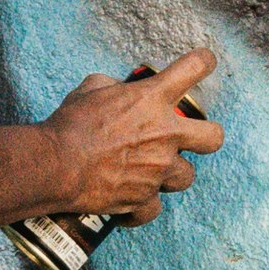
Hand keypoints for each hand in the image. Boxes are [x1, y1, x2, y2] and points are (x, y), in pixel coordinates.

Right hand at [44, 45, 226, 232]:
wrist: (56, 165)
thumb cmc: (70, 124)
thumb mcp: (91, 88)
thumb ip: (114, 87)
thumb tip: (119, 91)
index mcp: (152, 98)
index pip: (194, 68)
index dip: (204, 61)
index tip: (204, 62)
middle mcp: (164, 134)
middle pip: (213, 137)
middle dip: (208, 136)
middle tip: (193, 138)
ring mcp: (158, 170)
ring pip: (186, 177)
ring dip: (171, 174)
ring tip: (151, 172)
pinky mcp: (143, 199)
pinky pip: (154, 208)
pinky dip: (142, 206)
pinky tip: (130, 201)